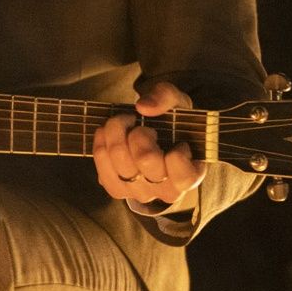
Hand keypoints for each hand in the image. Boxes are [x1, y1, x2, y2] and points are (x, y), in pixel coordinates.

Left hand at [93, 81, 204, 206]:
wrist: (156, 136)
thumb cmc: (172, 122)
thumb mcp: (176, 102)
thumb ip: (166, 97)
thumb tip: (143, 107)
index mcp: (191, 175)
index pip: (182, 172)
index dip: (176, 152)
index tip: (175, 140)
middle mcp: (167, 191)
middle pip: (145, 159)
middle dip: (139, 132)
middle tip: (141, 125)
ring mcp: (141, 193)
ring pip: (119, 161)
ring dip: (115, 132)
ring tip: (123, 123)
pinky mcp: (117, 189)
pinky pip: (102, 167)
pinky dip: (101, 143)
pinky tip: (107, 133)